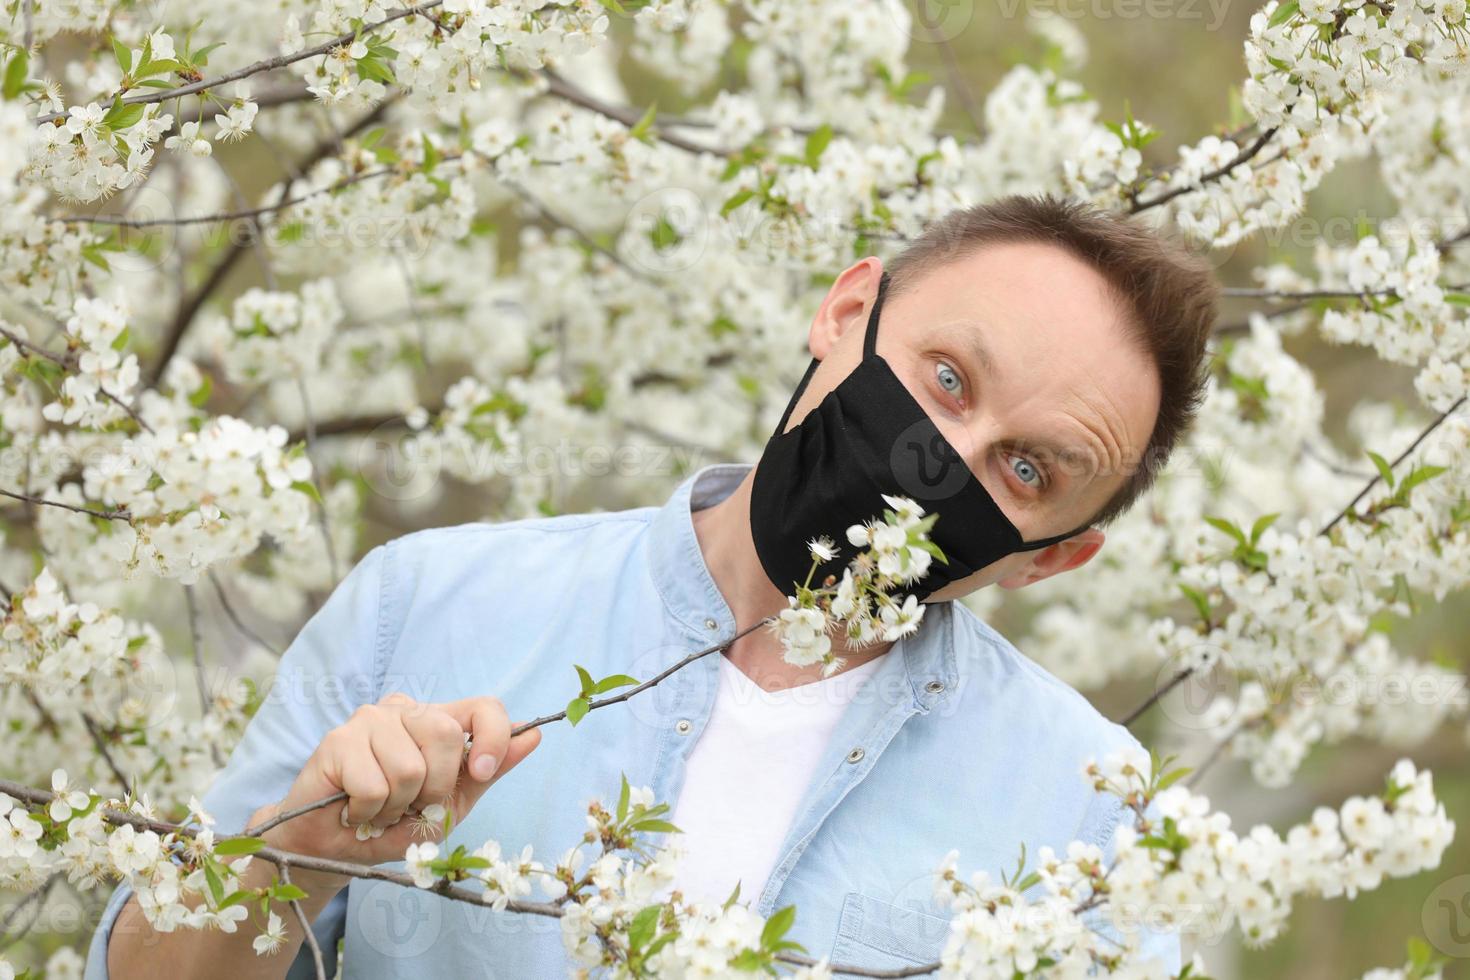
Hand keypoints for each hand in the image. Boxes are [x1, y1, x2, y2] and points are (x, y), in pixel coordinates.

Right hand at [255, 692, 540, 866]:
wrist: (333, 848)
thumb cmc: (393, 823)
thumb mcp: (451, 804)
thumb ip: (488, 771)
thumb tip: (534, 735)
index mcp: (438, 721)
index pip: (483, 707)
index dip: (493, 737)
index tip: (481, 772)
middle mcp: (405, 710)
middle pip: (445, 735)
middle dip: (435, 787)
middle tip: (411, 805)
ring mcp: (369, 719)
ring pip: (409, 767)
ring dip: (397, 806)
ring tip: (379, 809)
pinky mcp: (338, 740)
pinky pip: (374, 785)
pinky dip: (369, 812)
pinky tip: (354, 809)